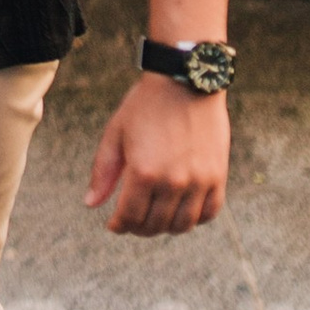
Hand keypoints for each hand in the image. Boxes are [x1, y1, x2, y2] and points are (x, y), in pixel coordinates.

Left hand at [86, 72, 227, 236]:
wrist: (186, 81)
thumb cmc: (146, 105)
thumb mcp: (116, 133)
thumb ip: (103, 171)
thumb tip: (91, 204)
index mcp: (143, 173)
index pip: (130, 217)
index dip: (119, 225)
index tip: (114, 225)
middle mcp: (173, 182)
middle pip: (155, 225)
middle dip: (139, 228)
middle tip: (133, 222)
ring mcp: (199, 181)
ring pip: (182, 224)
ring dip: (166, 227)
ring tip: (156, 218)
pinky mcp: (218, 176)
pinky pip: (209, 212)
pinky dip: (195, 219)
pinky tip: (182, 211)